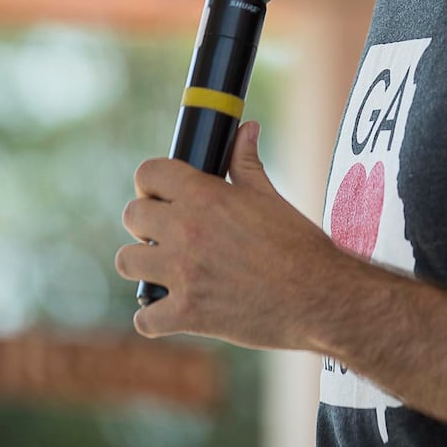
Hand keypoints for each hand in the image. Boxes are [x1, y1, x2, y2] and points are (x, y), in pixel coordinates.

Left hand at [115, 121, 343, 347]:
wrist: (320, 296)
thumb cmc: (300, 246)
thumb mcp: (270, 197)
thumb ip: (246, 162)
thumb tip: (246, 129)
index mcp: (206, 196)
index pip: (149, 172)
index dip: (152, 182)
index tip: (162, 196)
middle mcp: (187, 230)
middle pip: (132, 215)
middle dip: (146, 223)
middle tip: (168, 234)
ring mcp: (184, 273)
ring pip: (125, 261)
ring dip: (143, 266)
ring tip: (167, 270)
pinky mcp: (187, 313)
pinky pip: (143, 317)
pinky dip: (154, 317)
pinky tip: (173, 310)